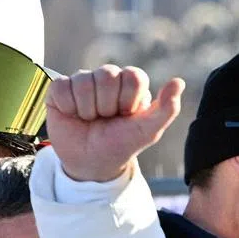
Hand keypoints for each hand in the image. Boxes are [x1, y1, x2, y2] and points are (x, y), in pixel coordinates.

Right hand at [45, 64, 184, 182]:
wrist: (90, 162)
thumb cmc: (121, 145)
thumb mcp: (147, 132)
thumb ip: (166, 109)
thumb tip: (178, 81)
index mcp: (129, 84)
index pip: (132, 76)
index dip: (128, 100)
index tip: (126, 116)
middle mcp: (106, 77)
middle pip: (105, 75)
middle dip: (106, 106)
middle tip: (106, 119)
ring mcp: (82, 81)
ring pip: (82, 81)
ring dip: (86, 109)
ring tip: (90, 119)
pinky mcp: (59, 88)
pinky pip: (61, 86)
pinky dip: (68, 106)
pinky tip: (73, 115)